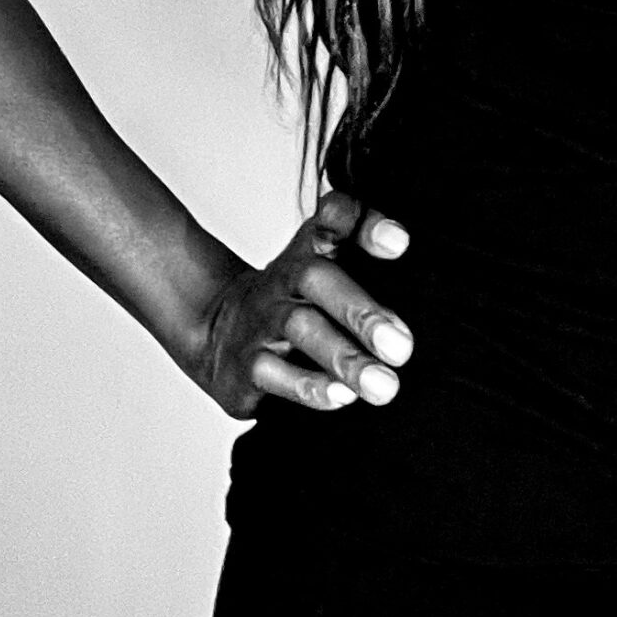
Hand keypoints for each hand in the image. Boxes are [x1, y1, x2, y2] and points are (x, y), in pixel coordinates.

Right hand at [190, 191, 414, 416]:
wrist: (214, 328)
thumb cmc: (294, 295)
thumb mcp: (323, 265)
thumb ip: (365, 250)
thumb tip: (403, 246)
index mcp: (309, 249)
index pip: (334, 219)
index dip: (366, 225)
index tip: (401, 244)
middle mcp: (283, 279)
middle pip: (318, 279)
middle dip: (362, 312)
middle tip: (403, 347)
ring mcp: (260, 321)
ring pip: (301, 331)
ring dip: (346, 359)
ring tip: (384, 385)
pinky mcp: (243, 365)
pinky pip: (274, 374)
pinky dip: (309, 387)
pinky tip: (342, 397)